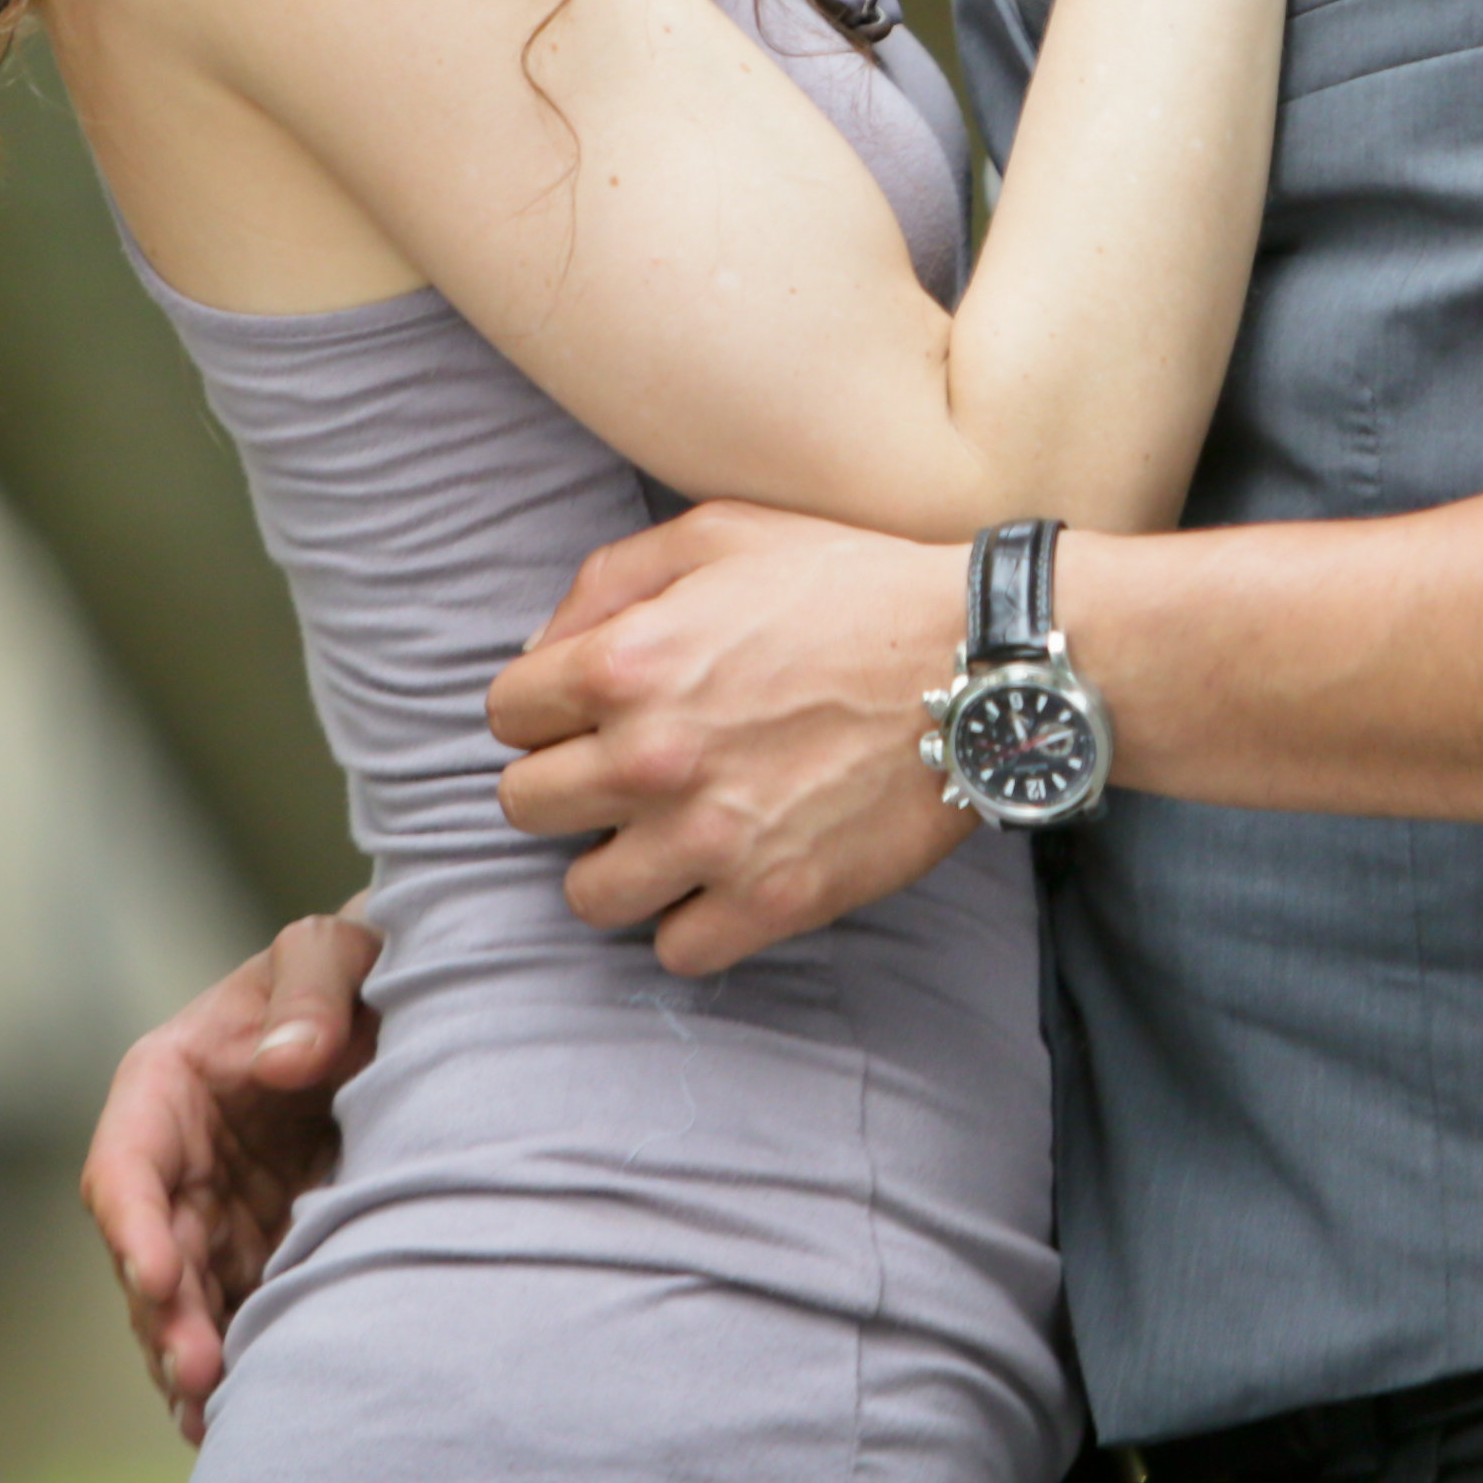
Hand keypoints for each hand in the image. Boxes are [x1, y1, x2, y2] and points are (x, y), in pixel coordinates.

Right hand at [73, 908, 381, 1443]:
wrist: (397, 1008)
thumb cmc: (346, 968)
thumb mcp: (328, 951)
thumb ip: (308, 990)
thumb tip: (285, 1060)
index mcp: (165, 1084)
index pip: (125, 1162)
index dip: (133, 1223)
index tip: (155, 1274)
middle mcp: (176, 1160)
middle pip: (149, 1251)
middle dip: (165, 1316)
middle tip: (199, 1371)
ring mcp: (215, 1213)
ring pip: (182, 1299)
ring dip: (190, 1355)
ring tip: (214, 1412)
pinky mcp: (259, 1248)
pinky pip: (233, 1311)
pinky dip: (233, 1357)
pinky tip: (240, 1411)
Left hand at [490, 501, 979, 976]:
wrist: (976, 661)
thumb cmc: (849, 585)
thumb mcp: (718, 532)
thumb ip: (608, 581)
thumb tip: (540, 652)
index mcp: (626, 662)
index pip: (507, 713)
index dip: (543, 708)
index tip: (584, 712)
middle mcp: (650, 757)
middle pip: (524, 807)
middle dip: (563, 784)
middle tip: (620, 773)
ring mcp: (709, 839)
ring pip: (586, 894)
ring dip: (616, 863)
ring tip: (662, 835)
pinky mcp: (770, 901)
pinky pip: (676, 950)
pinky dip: (690, 923)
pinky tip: (719, 879)